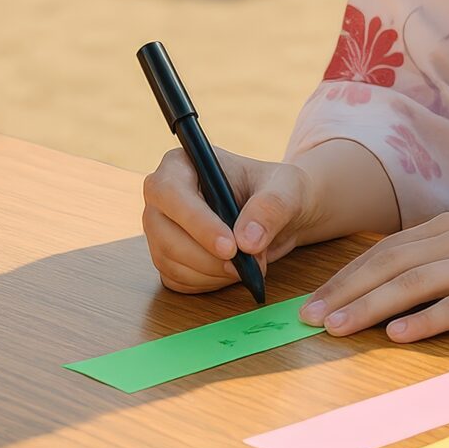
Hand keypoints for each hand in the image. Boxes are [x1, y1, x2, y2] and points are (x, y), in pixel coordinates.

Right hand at [141, 147, 318, 293]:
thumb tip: (247, 240)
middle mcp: (163, 197)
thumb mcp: (287, 188)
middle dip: (207, 257)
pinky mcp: (168, 258)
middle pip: (164, 233)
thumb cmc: (278, 190)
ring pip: (169, 261)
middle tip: (246, 263)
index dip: (197, 222)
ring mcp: (161, 230)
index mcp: (181, 164)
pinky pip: (178, 280)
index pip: (170, 192)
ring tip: (250, 262)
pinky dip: (208, 283)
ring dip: (212, 272)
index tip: (230, 246)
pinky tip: (233, 271)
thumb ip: (271, 207)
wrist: (279, 215)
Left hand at [298, 213, 448, 343]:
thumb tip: (386, 292)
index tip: (313, 302)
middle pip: (390, 264)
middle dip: (346, 292)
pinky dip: (426, 320)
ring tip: (339, 327)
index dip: (345, 276)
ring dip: (372, 306)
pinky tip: (399, 334)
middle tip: (310, 317)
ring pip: (416, 282)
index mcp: (447, 227)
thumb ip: (435, 260)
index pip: (384, 252)